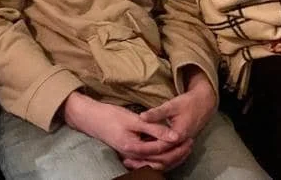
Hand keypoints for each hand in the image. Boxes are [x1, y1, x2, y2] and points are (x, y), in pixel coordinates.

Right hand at [61, 91, 184, 168]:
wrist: (90, 119)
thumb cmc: (110, 116)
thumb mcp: (134, 120)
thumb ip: (155, 128)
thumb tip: (175, 135)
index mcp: (134, 148)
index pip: (161, 150)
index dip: (176, 144)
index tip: (188, 136)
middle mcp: (132, 156)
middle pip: (160, 161)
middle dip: (177, 153)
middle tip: (190, 143)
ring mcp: (130, 157)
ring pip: (156, 163)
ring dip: (171, 157)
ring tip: (183, 147)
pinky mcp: (130, 154)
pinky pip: (149, 160)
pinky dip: (161, 157)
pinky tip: (169, 151)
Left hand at [127, 68, 216, 169]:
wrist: (204, 105)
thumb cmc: (188, 104)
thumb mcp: (171, 105)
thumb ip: (156, 113)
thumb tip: (141, 117)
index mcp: (178, 135)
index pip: (157, 147)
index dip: (141, 148)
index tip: (127, 147)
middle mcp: (180, 145)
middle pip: (160, 160)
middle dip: (143, 161)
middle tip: (126, 161)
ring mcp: (181, 147)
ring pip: (164, 162)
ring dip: (149, 163)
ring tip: (132, 163)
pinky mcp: (180, 147)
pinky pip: (168, 159)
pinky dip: (156, 161)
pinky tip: (145, 160)